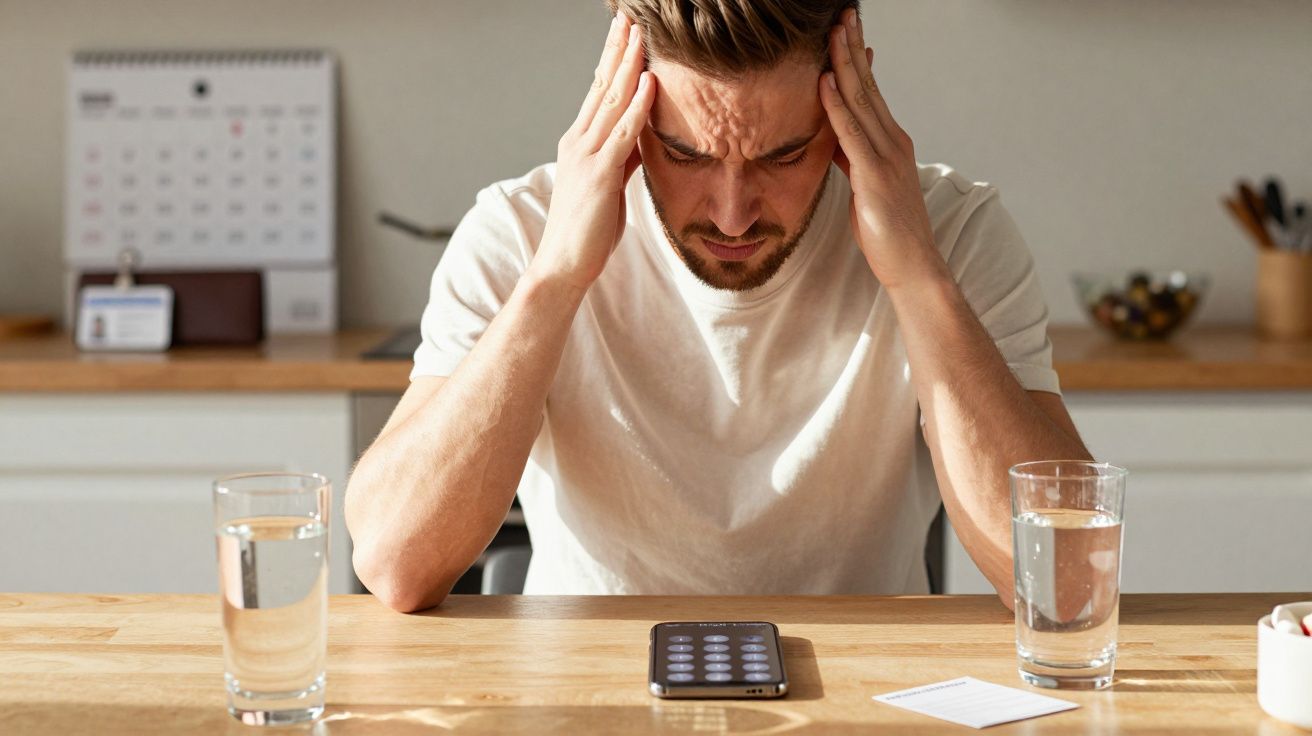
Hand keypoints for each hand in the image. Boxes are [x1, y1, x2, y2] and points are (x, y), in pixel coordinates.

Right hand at [532, 13, 654, 290]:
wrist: (563, 264)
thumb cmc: (587, 230)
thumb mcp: (610, 184)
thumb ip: (623, 156)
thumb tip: (641, 136)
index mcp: (580, 142)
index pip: (599, 91)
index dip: (613, 60)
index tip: (626, 33)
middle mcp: (579, 141)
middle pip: (602, 85)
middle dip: (618, 49)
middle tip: (630, 17)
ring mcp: (587, 156)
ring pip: (612, 101)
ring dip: (628, 65)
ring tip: (640, 34)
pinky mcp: (599, 175)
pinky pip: (623, 134)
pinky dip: (637, 107)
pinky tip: (649, 83)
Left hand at [819, 9, 946, 290]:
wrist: (913, 266)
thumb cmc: (887, 230)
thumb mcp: (864, 184)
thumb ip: (850, 156)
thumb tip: (831, 136)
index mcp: (890, 142)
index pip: (870, 91)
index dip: (857, 58)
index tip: (845, 29)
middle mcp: (892, 142)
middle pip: (868, 85)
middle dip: (853, 47)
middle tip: (844, 14)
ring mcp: (886, 157)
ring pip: (862, 101)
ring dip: (845, 64)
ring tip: (833, 32)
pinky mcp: (875, 177)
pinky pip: (851, 134)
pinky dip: (837, 106)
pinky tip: (825, 82)